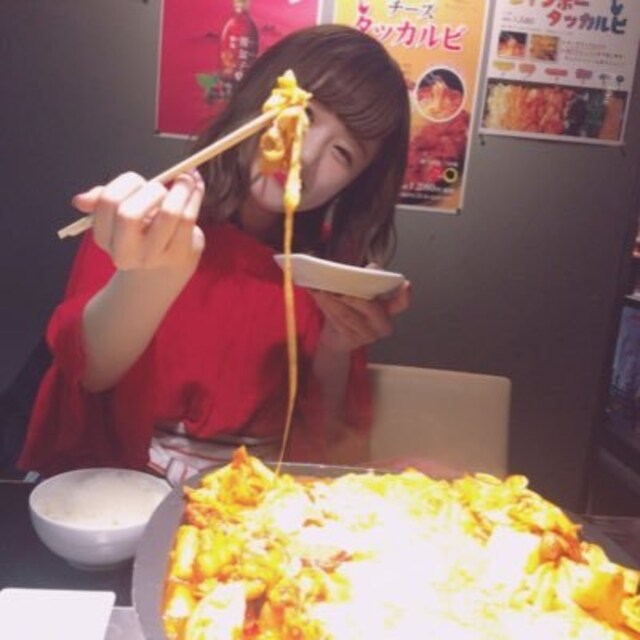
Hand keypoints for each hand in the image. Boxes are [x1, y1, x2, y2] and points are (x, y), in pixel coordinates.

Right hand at [71, 171, 204, 273]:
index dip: (125, 184)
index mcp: (105, 237)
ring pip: (168, 213)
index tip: (138, 180)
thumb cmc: (142, 230)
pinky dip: (194, 195)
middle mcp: (126, 252)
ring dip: (179, 189)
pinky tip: (196, 185)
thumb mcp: (119, 217)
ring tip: (186, 179)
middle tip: (161, 186)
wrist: (168, 264)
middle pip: (129, 214)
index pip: (108, 204)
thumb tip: (79, 200)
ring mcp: (154, 257)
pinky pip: (188, 219)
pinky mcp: (179, 254)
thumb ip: (103, 202)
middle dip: (149, 191)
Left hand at [310, 280, 410, 352]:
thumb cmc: (352, 307)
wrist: (337, 336)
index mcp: (389, 309)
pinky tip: (318, 297)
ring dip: (333, 301)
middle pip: (370, 308)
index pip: (401, 303)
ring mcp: (368, 335)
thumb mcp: (361, 292)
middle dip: (354, 297)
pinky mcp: (352, 340)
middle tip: (340, 289)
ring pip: (349, 315)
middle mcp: (383, 324)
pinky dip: (326, 307)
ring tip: (322, 290)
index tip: (406, 284)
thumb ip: (365, 280)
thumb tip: (365, 269)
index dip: (404, 295)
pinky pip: (338, 322)